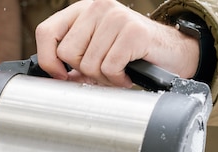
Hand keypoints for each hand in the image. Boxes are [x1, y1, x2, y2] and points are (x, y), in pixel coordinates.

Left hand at [35, 0, 198, 86]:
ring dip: (104, 77)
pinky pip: (109, 67)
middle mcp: (97, 7)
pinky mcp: (132, 32)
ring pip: (88, 64)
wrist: (171, 52)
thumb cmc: (131, 53)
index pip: (46, 32)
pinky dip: (118, 78)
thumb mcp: (95, 50)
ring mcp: (115, 17)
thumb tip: (54, 78)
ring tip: (118, 71)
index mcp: (82, 10)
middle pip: (66, 53)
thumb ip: (73, 59)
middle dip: (83, 71)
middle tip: (102, 70)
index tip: (61, 74)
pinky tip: (127, 73)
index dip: (48, 59)